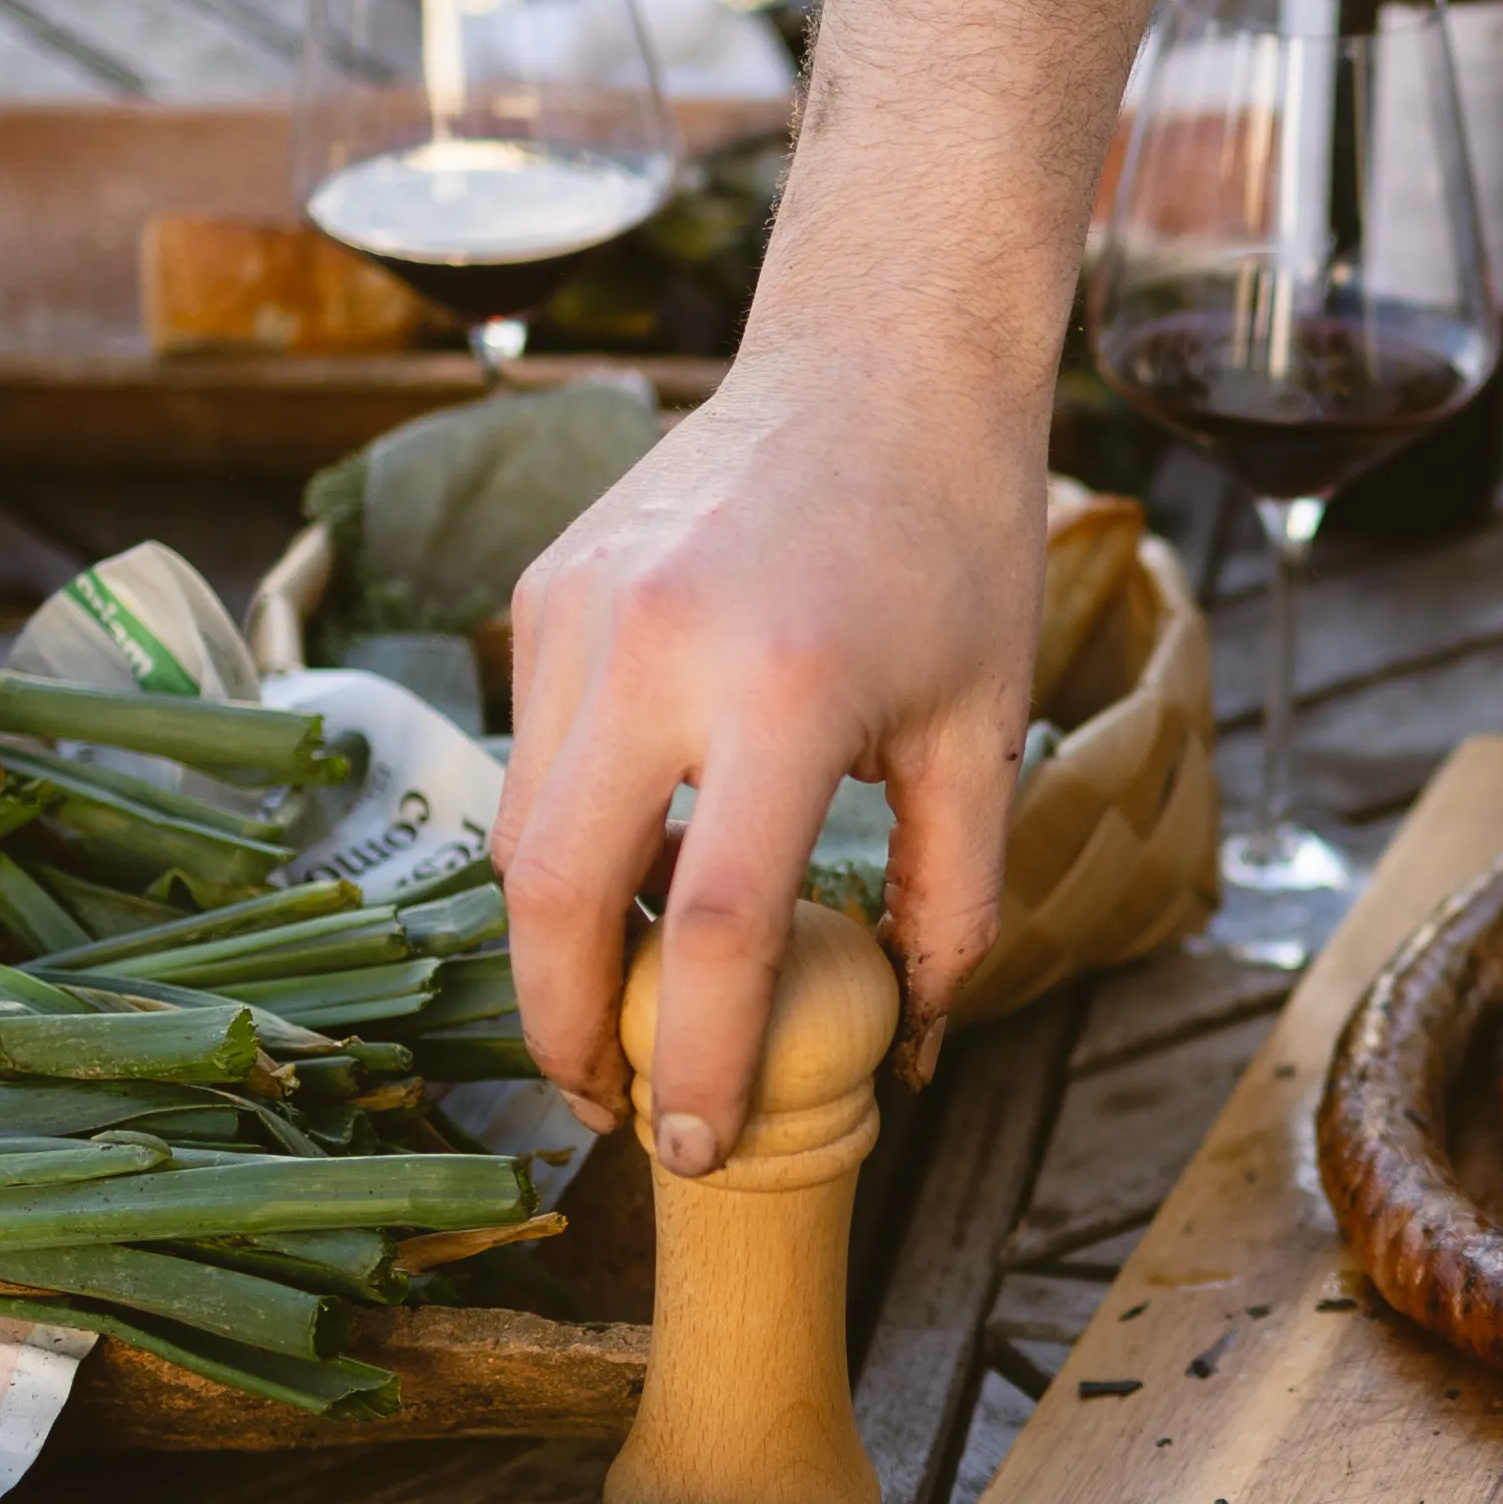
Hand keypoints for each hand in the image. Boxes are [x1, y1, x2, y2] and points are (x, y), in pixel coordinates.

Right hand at [492, 337, 1049, 1170]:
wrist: (878, 360)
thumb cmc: (954, 542)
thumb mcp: (982, 730)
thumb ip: (949, 902)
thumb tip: (912, 1045)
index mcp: (780, 689)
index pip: (707, 927)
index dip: (693, 1059)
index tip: (690, 1143)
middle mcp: (652, 646)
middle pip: (554, 895)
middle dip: (562, 1025)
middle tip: (609, 1098)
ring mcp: (577, 611)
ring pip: (521, 830)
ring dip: (559, 937)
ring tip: (624, 1001)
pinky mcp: (545, 590)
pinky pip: (531, 751)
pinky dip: (568, 832)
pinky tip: (635, 866)